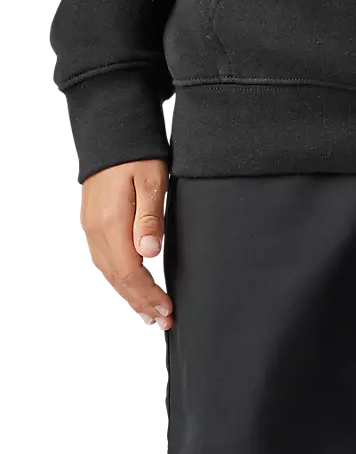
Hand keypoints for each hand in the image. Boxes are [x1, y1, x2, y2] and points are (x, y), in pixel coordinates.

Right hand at [79, 160, 172, 329]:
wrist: (111, 131)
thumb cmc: (137, 154)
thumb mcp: (152, 182)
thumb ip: (150, 218)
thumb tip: (149, 253)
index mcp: (111, 223)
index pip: (130, 272)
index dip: (149, 295)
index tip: (168, 309)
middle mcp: (96, 230)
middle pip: (118, 279)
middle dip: (142, 304)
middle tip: (163, 322)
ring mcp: (90, 228)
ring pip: (108, 273)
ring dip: (129, 297)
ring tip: (148, 316)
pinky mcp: (92, 224)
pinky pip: (103, 262)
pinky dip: (118, 281)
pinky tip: (129, 290)